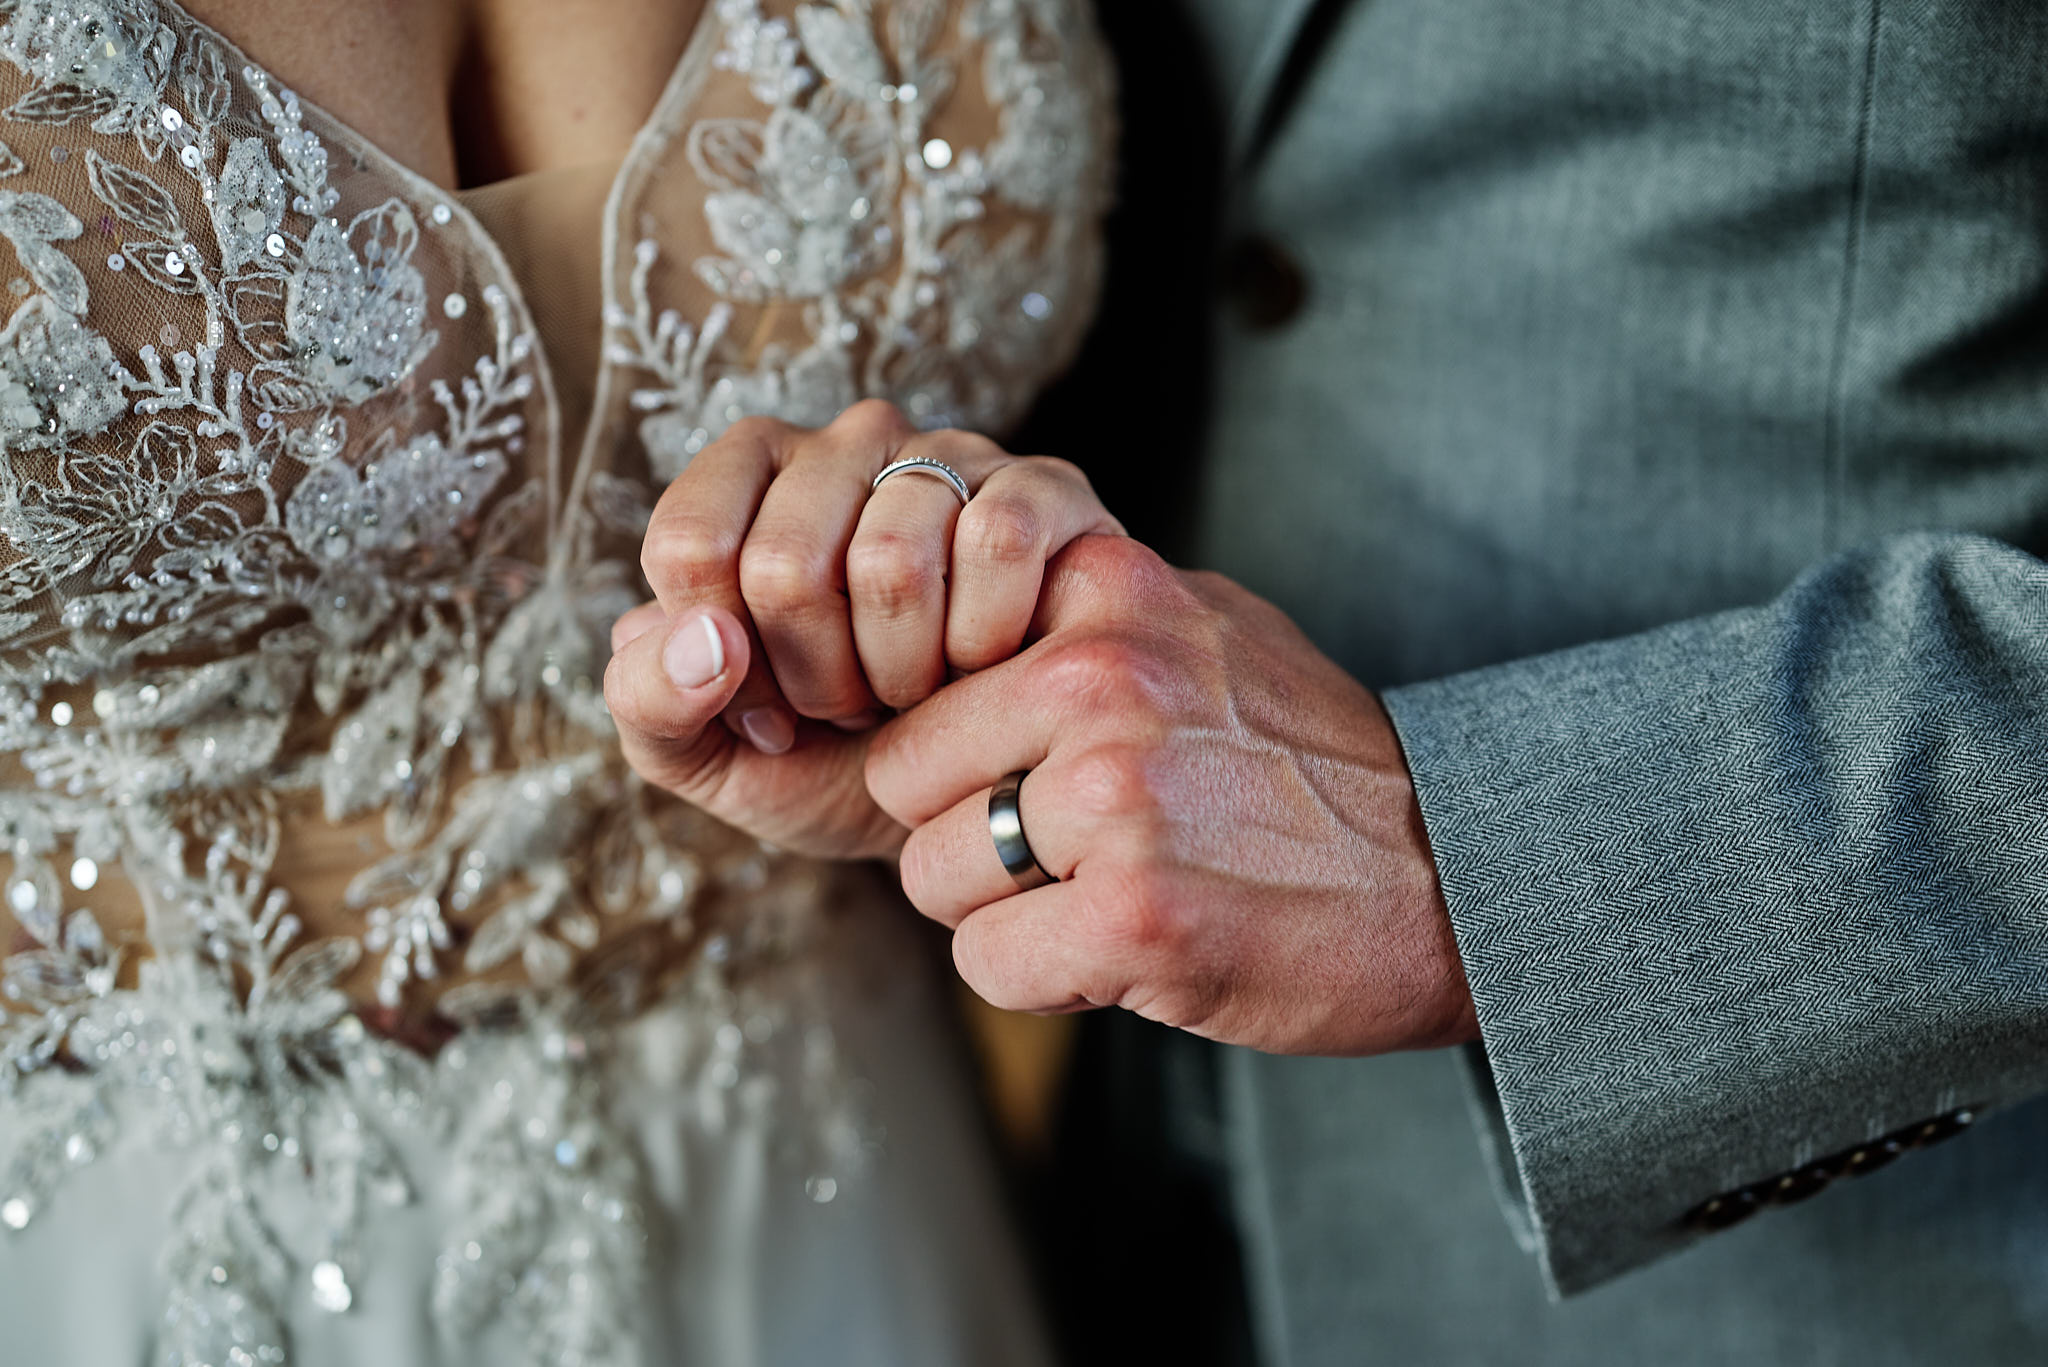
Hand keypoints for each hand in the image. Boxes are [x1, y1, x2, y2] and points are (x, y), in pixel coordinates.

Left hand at [604, 401, 1121, 860]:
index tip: (766, 707)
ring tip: (917, 690)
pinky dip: (987, 641)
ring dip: (905, 673)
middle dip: (815, 680)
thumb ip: (648, 697)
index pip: (690, 545)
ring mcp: (950, 456)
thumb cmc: (824, 761)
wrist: (966, 805)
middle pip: (786, 563)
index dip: (724, 660)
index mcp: (746, 477)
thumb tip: (705, 640)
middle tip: (850, 708)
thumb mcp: (702, 752)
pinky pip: (998, 542)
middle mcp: (846, 443)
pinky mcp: (1044, 488)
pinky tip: (988, 663)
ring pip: (893, 560)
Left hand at [864, 536, 1478, 1055]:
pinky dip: (1046, 980)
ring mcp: (1115, 798)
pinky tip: (1132, 952)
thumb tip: (959, 620)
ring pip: (934, 879)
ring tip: (1116, 895)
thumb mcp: (1207, 626)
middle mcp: (1100, 679)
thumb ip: (1080, 616)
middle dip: (970, 834)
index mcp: (1107, 591)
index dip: (967, 754)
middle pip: (906, 784)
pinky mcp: (1132, 916)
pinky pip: (986, 964)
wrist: (1454, 873)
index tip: (1037, 780)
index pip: (924, 683)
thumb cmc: (1317, 761)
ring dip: (1006, 912)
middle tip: (1073, 856)